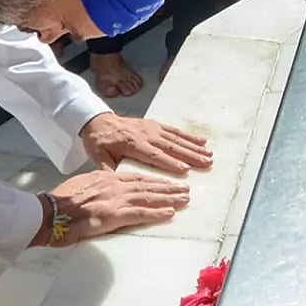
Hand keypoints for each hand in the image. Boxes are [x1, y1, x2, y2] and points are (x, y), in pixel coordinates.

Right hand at [36, 171, 189, 245]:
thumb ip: (96, 189)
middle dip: (167, 187)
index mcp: (105, 178)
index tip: (166, 182)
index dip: (153, 180)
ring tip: (184, 198)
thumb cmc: (60, 203)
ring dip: (168, 198)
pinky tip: (170, 213)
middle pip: (146, 185)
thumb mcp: (81, 187)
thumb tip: (104, 195)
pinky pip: (141, 213)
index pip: (135, 177)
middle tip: (185, 189)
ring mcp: (115, 199)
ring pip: (148, 197)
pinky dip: (157, 213)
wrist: (49, 212)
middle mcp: (113, 185)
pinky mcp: (114, 215)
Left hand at [79, 113, 211, 174]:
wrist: (97, 121)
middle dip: (190, 155)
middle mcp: (145, 135)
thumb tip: (115, 185)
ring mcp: (152, 128)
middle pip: (171, 146)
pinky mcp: (155, 125)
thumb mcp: (98, 158)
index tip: (185, 170)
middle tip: (206, 163)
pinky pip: (174, 131)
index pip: (154, 155)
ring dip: (193, 147)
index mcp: (131, 144)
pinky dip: (189, 136)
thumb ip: (107, 170)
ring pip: (176, 138)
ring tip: (208, 155)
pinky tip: (202, 142)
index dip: (170, 162)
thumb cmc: (99, 142)